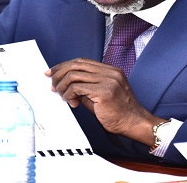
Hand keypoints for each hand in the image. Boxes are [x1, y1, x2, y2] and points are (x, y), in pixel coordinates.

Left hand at [45, 58, 163, 144]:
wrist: (134, 123)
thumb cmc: (120, 113)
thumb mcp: (101, 95)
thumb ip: (87, 88)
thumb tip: (67, 86)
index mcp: (111, 70)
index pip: (82, 61)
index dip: (65, 65)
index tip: (53, 72)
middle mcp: (110, 72)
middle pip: (76, 65)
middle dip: (59, 73)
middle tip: (52, 84)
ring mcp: (108, 81)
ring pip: (74, 75)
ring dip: (62, 86)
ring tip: (61, 96)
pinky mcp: (104, 92)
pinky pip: (77, 88)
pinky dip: (68, 94)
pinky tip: (70, 102)